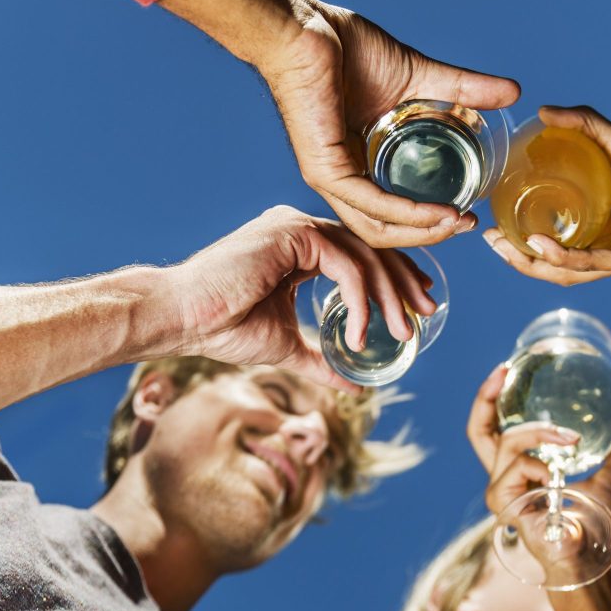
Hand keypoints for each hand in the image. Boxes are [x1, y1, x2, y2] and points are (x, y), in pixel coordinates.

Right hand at [139, 206, 434, 393]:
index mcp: (299, 248)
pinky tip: (359, 330)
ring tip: (400, 332)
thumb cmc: (222, 329)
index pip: (360, 254)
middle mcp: (299, 230)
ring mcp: (295, 226)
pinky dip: (359, 299)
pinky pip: (344, 264)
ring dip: (387, 296)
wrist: (183, 319)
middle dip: (403, 282)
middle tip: (427, 313)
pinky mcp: (291, 232)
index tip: (417, 304)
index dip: (393, 277)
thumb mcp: (287, 346)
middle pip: (370, 248)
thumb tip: (357, 384)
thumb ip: (322, 358)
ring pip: (363, 255)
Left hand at [260, 0, 520, 247]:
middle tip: (469, 224)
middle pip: (386, 230)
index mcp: (357, 163)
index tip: (469, 213)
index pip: (392, 212)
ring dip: (422, 231)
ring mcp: (329, 176)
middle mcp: (340, 178)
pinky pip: (369, 203)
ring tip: (458, 224)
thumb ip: (462, 89)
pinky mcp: (324, 168)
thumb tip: (512, 92)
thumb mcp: (417, 75)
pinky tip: (436, 213)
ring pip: (377, 227)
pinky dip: (406, 213)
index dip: (431, 221)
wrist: (304, 25)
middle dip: (432, 234)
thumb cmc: (344, 47)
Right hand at [465, 364, 610, 524]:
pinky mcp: (502, 502)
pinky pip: (516, 466)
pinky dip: (540, 466)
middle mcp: (506, 477)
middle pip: (478, 430)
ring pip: (507, 440)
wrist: (592, 559)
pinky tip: (556, 480)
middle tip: (503, 372)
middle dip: (485, 397)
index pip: (495, 428)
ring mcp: (501, 489)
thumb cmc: (598, 528)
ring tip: (572, 440)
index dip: (494, 399)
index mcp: (523, 469)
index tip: (507, 370)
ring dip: (541, 432)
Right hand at [482, 105, 610, 285]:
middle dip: (517, 258)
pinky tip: (538, 244)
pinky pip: (590, 263)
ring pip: (567, 273)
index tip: (494, 223)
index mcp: (603, 230)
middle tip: (490, 239)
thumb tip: (544, 111)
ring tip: (504, 245)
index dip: (522, 240)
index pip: (556, 246)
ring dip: (531, 263)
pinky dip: (562, 257)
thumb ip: (580, 125)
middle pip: (554, 267)